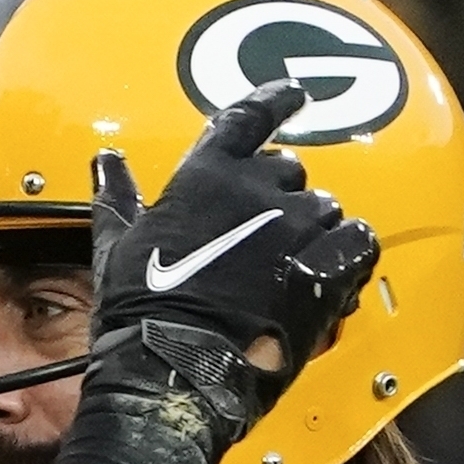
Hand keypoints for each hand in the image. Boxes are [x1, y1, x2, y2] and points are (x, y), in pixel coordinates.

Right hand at [49, 80, 381, 463]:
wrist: (177, 369)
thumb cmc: (141, 311)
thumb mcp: (117, 246)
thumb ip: (117, 197)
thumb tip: (105, 161)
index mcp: (207, 175)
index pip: (251, 116)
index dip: (276, 99)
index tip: (294, 94)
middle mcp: (261, 189)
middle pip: (290, 170)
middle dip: (281, 195)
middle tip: (262, 233)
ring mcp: (299, 228)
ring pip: (326, 208)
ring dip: (312, 230)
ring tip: (288, 267)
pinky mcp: (326, 269)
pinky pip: (357, 244)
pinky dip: (347, 255)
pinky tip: (331, 275)